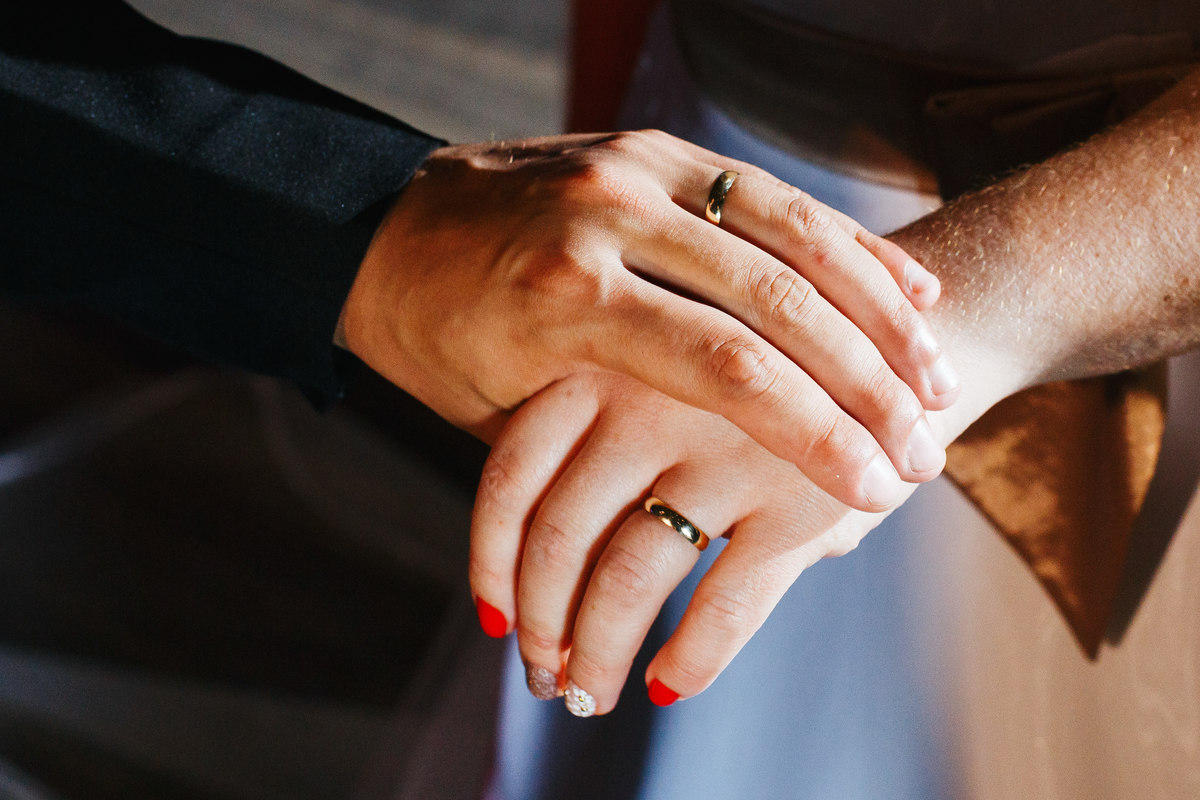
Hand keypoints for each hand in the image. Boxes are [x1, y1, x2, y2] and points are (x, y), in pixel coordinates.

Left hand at [340, 130, 957, 510]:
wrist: (379, 228)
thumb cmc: (434, 344)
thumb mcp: (497, 415)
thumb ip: (593, 456)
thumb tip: (680, 538)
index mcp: (561, 294)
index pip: (723, 366)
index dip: (815, 431)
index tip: (879, 488)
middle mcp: (606, 217)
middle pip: (775, 297)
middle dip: (869, 380)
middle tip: (930, 446)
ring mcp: (634, 169)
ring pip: (791, 232)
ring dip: (878, 309)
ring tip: (942, 379)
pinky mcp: (652, 147)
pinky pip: (771, 192)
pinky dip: (842, 245)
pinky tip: (909, 294)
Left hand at [469, 371, 905, 713]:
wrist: (890, 336)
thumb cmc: (749, 368)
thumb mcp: (663, 368)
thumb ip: (596, 432)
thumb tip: (525, 557)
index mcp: (605, 359)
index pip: (513, 476)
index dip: (493, 561)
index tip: (496, 619)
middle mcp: (656, 399)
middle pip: (563, 538)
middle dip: (543, 627)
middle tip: (543, 676)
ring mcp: (731, 450)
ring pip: (630, 580)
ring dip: (598, 656)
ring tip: (590, 695)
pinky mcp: (804, 501)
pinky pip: (726, 606)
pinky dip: (689, 660)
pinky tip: (667, 683)